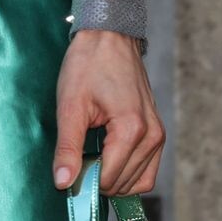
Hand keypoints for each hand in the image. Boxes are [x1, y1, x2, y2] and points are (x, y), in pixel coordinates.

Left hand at [52, 30, 164, 194]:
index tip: (68, 167)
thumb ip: (68, 148)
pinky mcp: (157, 132)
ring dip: (113, 178)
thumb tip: (63, 183)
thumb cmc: (89, 64)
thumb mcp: (70, 106)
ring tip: (91, 155)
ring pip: (138, 182)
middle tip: (76, 158)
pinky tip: (107, 157)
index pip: (108, 179)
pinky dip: (127, 172)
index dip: (84, 180)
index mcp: (131, 129)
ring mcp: (158, 134)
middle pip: (123, 184)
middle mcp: (152, 135)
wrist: (109, 36)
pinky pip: (147, 170)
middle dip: (97, 179)